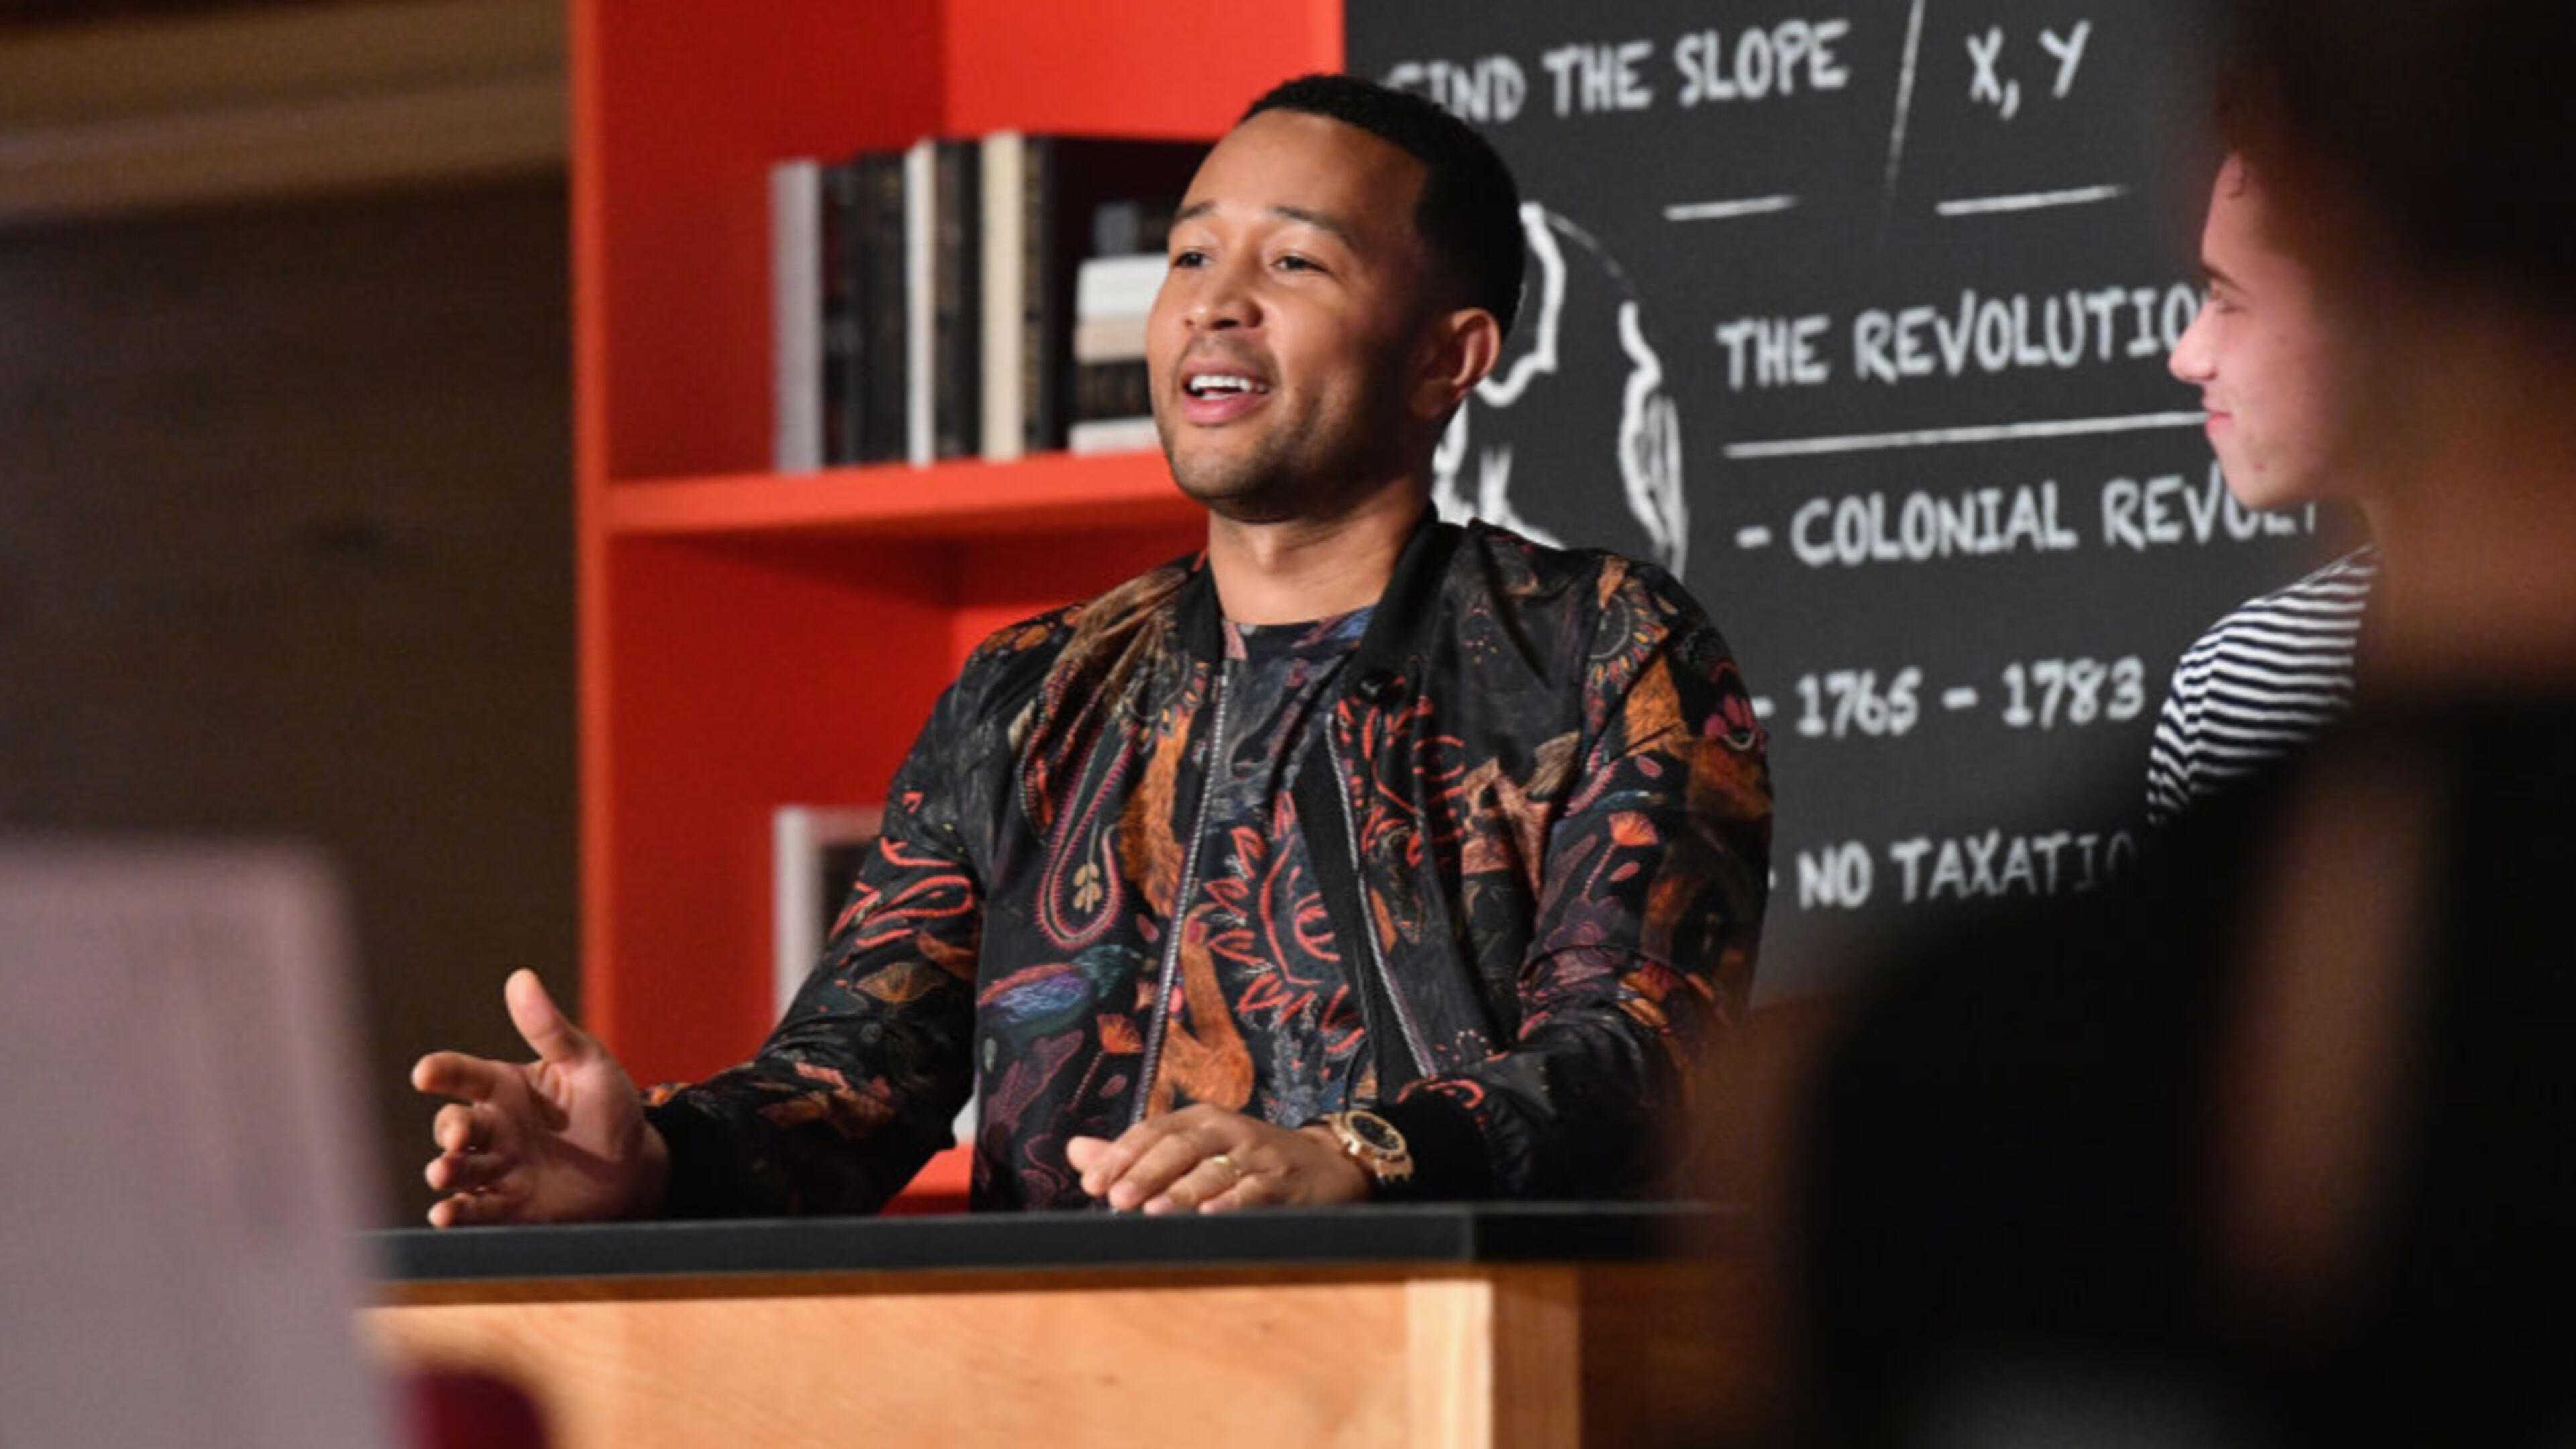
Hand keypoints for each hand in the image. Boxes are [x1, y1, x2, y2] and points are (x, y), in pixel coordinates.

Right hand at [411, 969, 669, 1227]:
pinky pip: (476, 1208)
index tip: (425, 1072)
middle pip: (452, 1125)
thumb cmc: (608, 1107)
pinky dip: (458, 1212)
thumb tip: (522, 977)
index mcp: (505, 1087)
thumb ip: (551, 1030)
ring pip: (458, 1168)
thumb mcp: (588, 1064)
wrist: (633, 1168)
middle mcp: (493, 1128)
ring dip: (445, 1171)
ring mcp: (497, 1168)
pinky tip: (446, 1214)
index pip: (463, 1075)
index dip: (441, 1072)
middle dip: (449, 1131)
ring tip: (443, 1173)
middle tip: (459, 1136)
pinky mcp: (508, 1205)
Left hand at [1065, 1103, 1371, 1214]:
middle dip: (1145, 1172)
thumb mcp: (1194, 1148)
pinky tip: (1212, 1215)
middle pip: (1180, 1146)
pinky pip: (1255, 1192)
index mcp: (1201, 1119)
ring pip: (1214, 1171)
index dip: (1121, 1154)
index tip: (1092, 1182)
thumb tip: (1076, 1152)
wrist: (1326, 1165)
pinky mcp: (1284, 1182)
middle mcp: (1228, 1130)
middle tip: (1115, 1197)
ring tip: (1153, 1212)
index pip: (1153, 1130)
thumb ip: (1136, 1153)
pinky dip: (1233, 1203)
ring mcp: (1258, 1155)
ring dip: (1183, 1191)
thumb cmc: (1248, 1158)